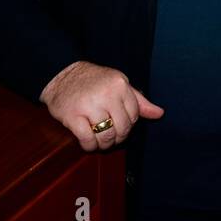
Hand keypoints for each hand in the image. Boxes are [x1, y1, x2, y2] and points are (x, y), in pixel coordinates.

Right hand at [39, 61, 163, 151]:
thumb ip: (138, 100)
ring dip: (104, 144)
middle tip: (110, 136)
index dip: (128, 124)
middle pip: (122, 128)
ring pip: (106, 136)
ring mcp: (89, 105)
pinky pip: (88, 140)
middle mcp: (106, 94)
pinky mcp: (73, 116)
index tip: (119, 123)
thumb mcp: (118, 84)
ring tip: (100, 140)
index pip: (134, 115)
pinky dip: (90, 146)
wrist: (61, 75)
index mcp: (119, 85)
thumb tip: (159, 113)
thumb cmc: (93, 81)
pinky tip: (88, 142)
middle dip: (118, 137)